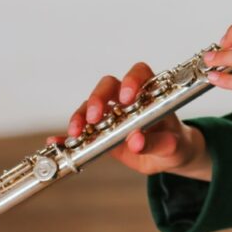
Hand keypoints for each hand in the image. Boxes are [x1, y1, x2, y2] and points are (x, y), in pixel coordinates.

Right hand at [48, 62, 211, 180]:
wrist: (169, 157)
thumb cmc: (175, 143)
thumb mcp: (172, 146)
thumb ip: (156, 143)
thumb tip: (136, 140)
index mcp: (151, 94)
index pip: (140, 74)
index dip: (131, 80)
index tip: (126, 98)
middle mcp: (128, 100)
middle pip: (108, 86)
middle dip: (99, 98)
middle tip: (96, 117)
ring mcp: (111, 115)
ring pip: (90, 106)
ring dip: (80, 116)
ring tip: (76, 133)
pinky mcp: (100, 133)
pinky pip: (81, 131)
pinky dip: (67, 136)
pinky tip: (56, 142)